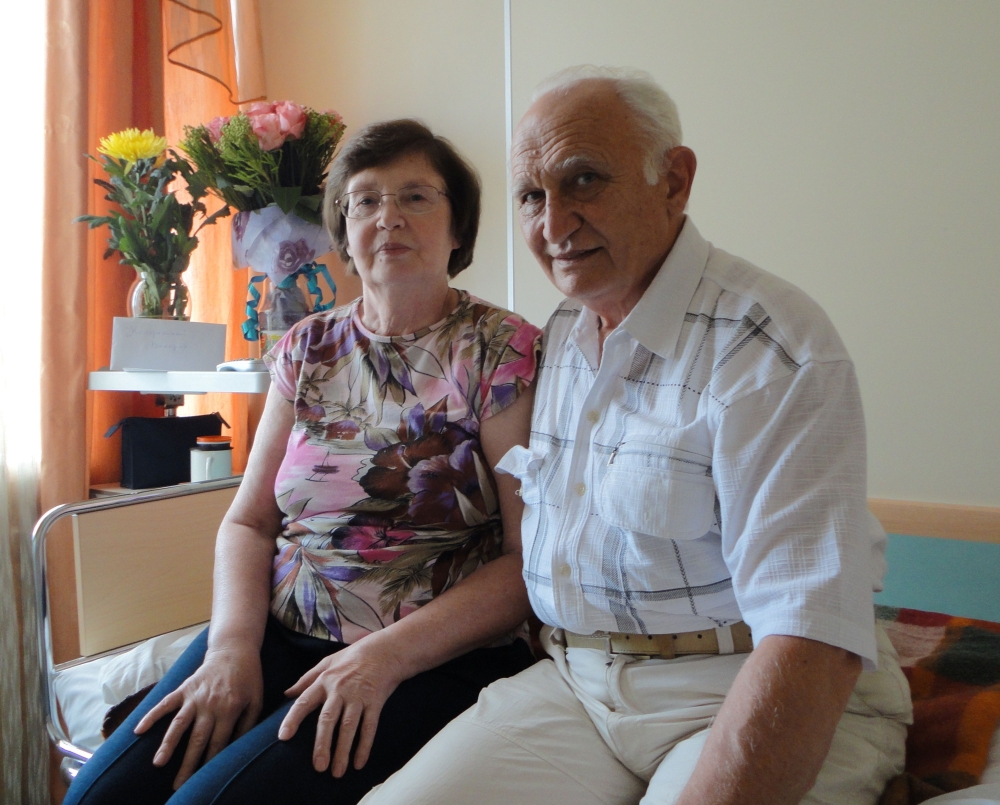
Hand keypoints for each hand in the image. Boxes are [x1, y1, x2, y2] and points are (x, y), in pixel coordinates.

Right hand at [134, 646, 263, 789]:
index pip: (218, 742)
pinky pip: (165, 703)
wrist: (234, 650)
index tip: (202, 780)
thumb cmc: (249, 677)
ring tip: (158, 763)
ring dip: (167, 744)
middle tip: (178, 785)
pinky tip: (138, 730)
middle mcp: (210, 704)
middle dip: (188, 764)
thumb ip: (248, 725)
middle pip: (197, 739)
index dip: (210, 762)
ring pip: (178, 724)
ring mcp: (194, 696)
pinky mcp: (184, 688)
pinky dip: (151, 715)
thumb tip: (237, 749)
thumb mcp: (256, 700)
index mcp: (229, 709)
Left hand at [278, 639, 405, 777]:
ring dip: (343, 751)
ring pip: (349, 727)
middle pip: (328, 720)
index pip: (304, 702)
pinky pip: (369, 727)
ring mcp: (358, 696)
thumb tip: (286, 694)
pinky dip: (364, 746)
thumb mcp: (327, 662)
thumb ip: (306, 679)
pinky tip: (359, 763)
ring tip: (337, 772)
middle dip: (322, 744)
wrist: (385, 651)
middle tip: (318, 767)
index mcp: (324, 680)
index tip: (283, 737)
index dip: (293, 719)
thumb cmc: (353, 657)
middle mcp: (340, 690)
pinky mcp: (375, 701)